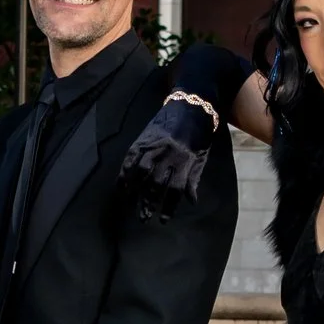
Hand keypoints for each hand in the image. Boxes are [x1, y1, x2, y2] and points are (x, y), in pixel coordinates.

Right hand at [117, 95, 219, 222]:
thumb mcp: (202, 156)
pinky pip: (131, 158)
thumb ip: (194, 178)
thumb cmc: (199, 133)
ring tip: (132, 204)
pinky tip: (122, 186)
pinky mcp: (144, 138)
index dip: (168, 207)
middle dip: (149, 203)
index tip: (162, 220)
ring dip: (136, 191)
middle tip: (144, 216)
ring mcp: (155, 145)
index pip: (176, 189)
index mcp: (186, 160)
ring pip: (142, 173)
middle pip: (157, 184)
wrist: (191, 104)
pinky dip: (125, 172)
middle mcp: (169, 154)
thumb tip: (190, 201)